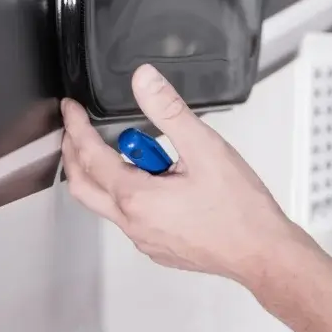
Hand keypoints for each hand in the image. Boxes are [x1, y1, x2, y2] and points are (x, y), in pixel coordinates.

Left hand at [61, 65, 303, 287]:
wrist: (261, 251)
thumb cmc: (238, 207)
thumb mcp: (204, 147)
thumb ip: (169, 111)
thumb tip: (144, 80)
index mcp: (137, 197)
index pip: (90, 157)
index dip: (77, 128)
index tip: (71, 109)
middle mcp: (133, 223)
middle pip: (84, 186)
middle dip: (74, 154)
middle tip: (76, 129)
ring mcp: (144, 239)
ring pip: (107, 203)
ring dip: (105, 173)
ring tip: (129, 148)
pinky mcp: (158, 247)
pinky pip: (129, 218)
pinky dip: (127, 192)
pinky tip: (155, 179)